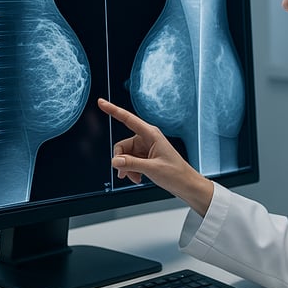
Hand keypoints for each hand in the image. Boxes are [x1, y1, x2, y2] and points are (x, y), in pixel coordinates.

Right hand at [97, 98, 213, 214]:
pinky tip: (137, 178)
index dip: (113, 110)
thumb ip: (131, 164)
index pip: (128, 119)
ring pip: (125, 155)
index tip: (101, 102)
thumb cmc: (176, 174)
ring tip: (135, 178)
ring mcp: (146, 148)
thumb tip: (115, 161)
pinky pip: (130, 161)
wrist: (186, 185)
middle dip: (121, 160)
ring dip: (127, 168)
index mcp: (151, 134)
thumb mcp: (152, 169)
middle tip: (126, 173)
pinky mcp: (145, 157)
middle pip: (122, 145)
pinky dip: (131, 170)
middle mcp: (147, 138)